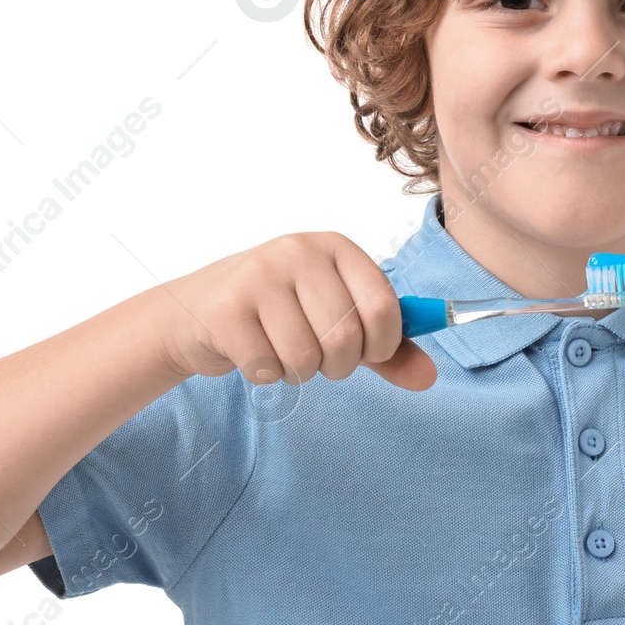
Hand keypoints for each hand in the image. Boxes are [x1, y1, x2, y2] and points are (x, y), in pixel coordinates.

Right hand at [157, 231, 436, 390]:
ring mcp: (258, 275)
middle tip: (318, 357)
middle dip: (337, 366)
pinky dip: (265, 374)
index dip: (382, 346)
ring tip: (281, 349)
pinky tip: (251, 350)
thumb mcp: (337, 320)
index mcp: (336, 247)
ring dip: (298, 372)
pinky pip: (267, 368)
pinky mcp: (225, 308)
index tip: (367, 353)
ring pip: (305, 358)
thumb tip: (428, 377)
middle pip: (345, 338)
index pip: (383, 306)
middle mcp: (298, 251)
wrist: (196, 312)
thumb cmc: (279, 313)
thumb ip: (386, 348)